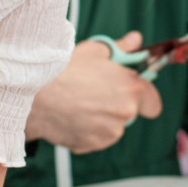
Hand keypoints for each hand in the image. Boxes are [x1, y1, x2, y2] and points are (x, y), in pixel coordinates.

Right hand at [26, 32, 162, 152]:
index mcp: (131, 88)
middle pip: (130, 114)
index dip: (144, 97)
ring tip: (77, 103)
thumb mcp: (94, 51)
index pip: (153, 102)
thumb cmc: (63, 69)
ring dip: (101, 119)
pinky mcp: (91, 145)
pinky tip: (70, 115)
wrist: (34, 95)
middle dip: (118, 105)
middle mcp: (125, 113)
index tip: (132, 93)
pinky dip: (86, 130)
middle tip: (95, 92)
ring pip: (111, 127)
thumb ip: (121, 48)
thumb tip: (136, 40)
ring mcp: (108, 133)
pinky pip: (94, 138)